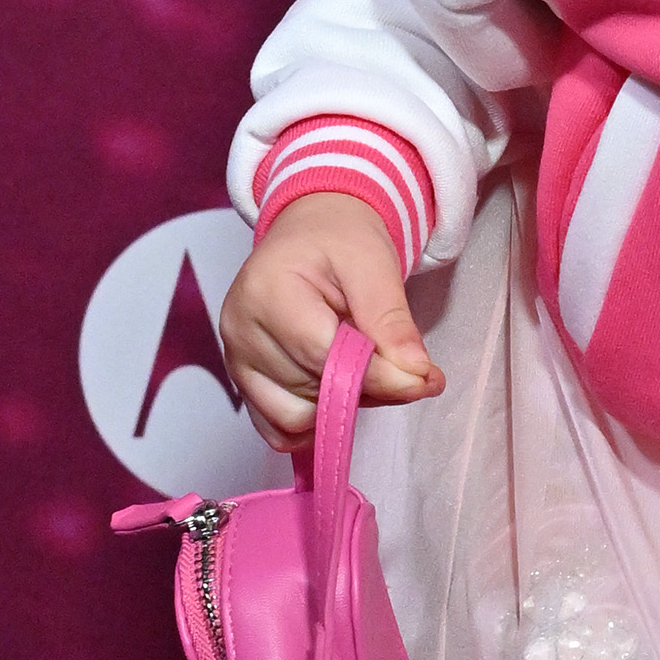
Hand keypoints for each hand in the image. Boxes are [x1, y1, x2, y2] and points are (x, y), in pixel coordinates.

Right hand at [217, 197, 442, 446]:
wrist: (312, 230)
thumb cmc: (341, 240)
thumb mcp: (375, 264)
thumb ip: (392, 321)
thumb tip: (416, 373)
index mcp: (266, 291)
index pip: (321, 355)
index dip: (376, 375)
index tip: (423, 378)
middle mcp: (240, 331)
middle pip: (310, 391)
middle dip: (365, 387)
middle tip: (401, 364)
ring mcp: (236, 361)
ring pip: (296, 418)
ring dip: (341, 405)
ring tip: (364, 368)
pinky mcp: (244, 383)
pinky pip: (277, 429)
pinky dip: (315, 422)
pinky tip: (338, 390)